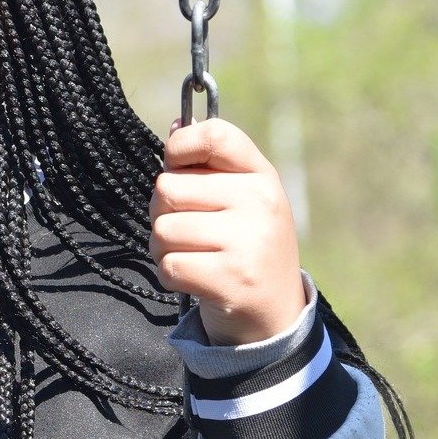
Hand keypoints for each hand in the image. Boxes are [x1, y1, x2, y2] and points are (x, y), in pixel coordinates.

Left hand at [149, 117, 306, 345]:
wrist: (275, 313)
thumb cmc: (245, 245)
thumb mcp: (240, 198)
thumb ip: (208, 165)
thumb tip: (176, 126)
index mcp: (260, 175)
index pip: (214, 134)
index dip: (180, 146)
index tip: (176, 166)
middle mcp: (259, 202)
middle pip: (167, 188)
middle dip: (162, 212)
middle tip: (188, 230)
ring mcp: (248, 240)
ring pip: (163, 229)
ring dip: (163, 247)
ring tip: (192, 256)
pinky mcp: (231, 278)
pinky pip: (169, 265)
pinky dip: (170, 276)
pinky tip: (193, 279)